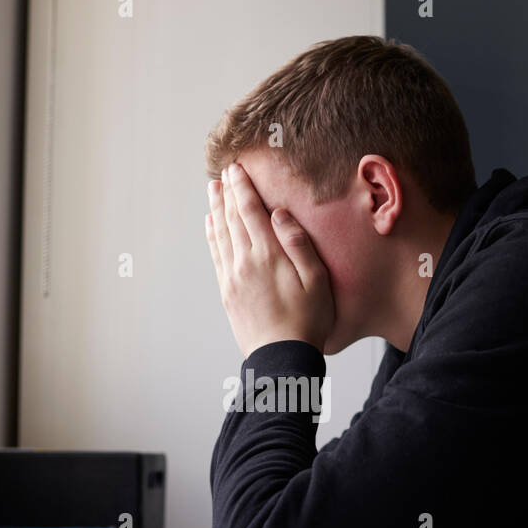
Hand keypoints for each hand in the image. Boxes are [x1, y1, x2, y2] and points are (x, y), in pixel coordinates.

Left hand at [206, 162, 334, 357]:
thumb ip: (298, 244)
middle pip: (232, 219)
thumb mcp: (316, 281)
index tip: (237, 168)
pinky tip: (211, 224)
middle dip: (228, 192)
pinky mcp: (227, 292)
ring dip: (217, 209)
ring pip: (220, 234)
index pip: (250, 212)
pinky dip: (212, 235)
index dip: (243, 187)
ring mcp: (232, 277)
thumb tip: (279, 213)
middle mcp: (245, 262)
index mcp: (268, 256)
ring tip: (213, 189)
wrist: (281, 358)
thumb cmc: (308, 321)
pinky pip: (216, 255)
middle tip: (224, 172)